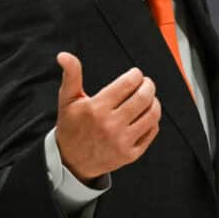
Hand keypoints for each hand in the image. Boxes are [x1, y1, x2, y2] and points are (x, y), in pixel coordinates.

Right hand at [54, 52, 161, 181]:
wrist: (71, 161)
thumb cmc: (71, 126)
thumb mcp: (67, 100)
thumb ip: (71, 75)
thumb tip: (64, 55)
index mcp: (96, 109)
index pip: (127, 84)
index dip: (136, 75)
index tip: (136, 74)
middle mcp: (110, 125)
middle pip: (143, 98)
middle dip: (148, 85)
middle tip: (146, 83)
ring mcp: (122, 141)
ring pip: (152, 115)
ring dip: (154, 102)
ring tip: (149, 97)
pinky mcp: (130, 154)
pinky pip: (152, 132)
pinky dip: (152, 121)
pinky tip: (145, 116)